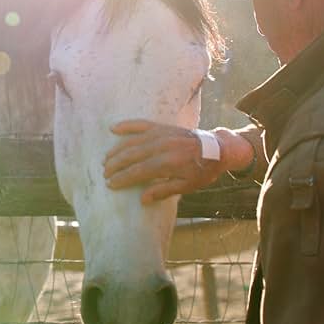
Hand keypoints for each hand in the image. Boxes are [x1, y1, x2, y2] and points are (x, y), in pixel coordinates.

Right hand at [103, 120, 226, 203]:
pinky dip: (126, 125)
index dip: (122, 178)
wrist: (218, 149)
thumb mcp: (187, 186)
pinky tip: (113, 128)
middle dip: (115, 165)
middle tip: (105, 174)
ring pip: (132, 141)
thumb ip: (164, 191)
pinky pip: (141, 124)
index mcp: (168, 163)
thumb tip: (142, 199)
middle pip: (131, 156)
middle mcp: (162, 146)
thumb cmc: (202, 171)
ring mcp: (161, 134)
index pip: (138, 171)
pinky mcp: (162, 126)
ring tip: (106, 160)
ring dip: (116, 150)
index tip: (110, 184)